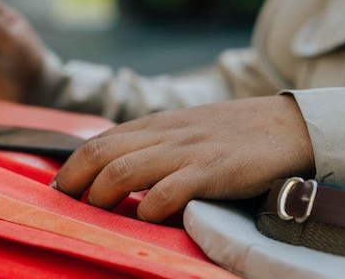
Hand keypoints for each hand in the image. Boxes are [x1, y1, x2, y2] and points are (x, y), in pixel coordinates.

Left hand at [51, 95, 315, 222]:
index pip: (98, 142)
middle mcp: (163, 134)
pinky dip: (150, 209)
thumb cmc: (230, 133)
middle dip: (75, 181)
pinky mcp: (211, 171)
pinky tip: (148, 219)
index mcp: (154, 125)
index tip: (59, 189)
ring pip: (124, 170)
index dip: (71, 166)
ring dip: (102, 195)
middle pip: (100, 154)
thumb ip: (151, 145)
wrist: (286, 126)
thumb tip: (113, 172)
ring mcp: (186, 152)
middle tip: (67, 203)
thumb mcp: (183, 130)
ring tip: (98, 212)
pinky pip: (168, 191)